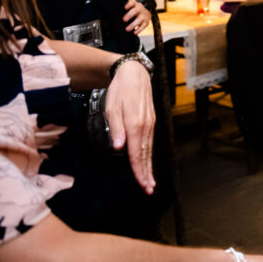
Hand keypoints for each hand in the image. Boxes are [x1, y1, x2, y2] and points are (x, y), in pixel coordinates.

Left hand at [104, 58, 156, 193]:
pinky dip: (149, 154)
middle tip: (149, 189)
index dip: (138, 170)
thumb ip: (116, 128)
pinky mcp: (151, 120)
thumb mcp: (112, 107)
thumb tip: (118, 147)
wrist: (134, 73)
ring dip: (149, 166)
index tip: (141, 184)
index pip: (136, 152)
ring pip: (149, 149)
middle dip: (146, 173)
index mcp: (135, 124)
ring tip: (150, 180)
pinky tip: (148, 161)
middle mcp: (145, 126)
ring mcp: (150, 123)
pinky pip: (149, 141)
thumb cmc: (120, 90)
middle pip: (146, 154)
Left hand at [123, 0, 151, 33]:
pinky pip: (143, 26)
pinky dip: (139, 30)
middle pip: (135, 11)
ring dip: (133, 25)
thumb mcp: (132, 6)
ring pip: (139, 19)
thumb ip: (125, 10)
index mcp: (135, 5)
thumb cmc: (135, 9)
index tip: (124, 8)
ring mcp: (143, 15)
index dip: (128, 5)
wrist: (147, 9)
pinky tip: (134, 33)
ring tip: (127, 29)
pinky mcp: (146, 21)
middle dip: (129, 15)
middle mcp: (139, 9)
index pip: (132, 3)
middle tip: (124, 20)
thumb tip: (115, 17)